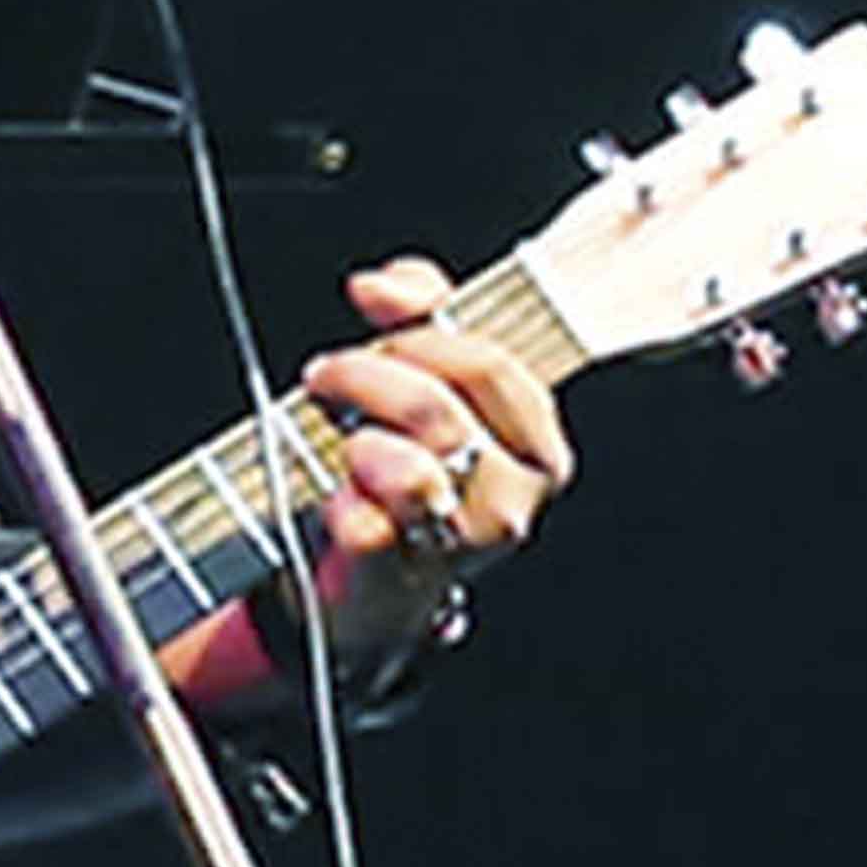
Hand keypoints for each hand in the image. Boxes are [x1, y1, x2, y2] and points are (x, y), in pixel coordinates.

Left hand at [285, 254, 571, 621]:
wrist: (375, 582)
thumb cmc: (407, 468)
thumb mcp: (430, 375)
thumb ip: (421, 307)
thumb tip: (378, 285)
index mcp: (537, 443)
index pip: (490, 364)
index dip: (420, 337)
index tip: (376, 337)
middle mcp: (514, 496)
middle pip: (440, 408)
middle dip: (369, 376)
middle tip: (329, 377)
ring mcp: (464, 542)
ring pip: (412, 465)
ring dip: (356, 434)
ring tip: (339, 437)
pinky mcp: (404, 577)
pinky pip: (365, 523)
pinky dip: (338, 501)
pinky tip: (336, 497)